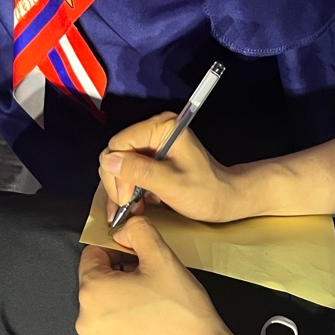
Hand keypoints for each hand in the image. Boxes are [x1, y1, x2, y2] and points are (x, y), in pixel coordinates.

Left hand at [76, 218, 242, 334]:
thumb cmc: (182, 312)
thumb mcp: (163, 257)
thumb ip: (138, 230)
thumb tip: (124, 227)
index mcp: (92, 291)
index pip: (93, 256)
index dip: (118, 252)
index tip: (139, 261)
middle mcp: (84, 321)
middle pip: (96, 285)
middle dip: (119, 280)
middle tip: (150, 286)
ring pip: (102, 312)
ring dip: (119, 306)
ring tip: (150, 310)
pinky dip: (122, 332)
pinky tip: (146, 331)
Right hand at [99, 113, 245, 222]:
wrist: (224, 199)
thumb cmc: (207, 192)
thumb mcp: (172, 185)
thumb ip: (140, 171)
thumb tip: (110, 161)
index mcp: (163, 127)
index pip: (120, 143)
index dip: (118, 172)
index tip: (128, 197)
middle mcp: (156, 130)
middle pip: (116, 153)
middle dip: (119, 182)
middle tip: (129, 205)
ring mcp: (153, 143)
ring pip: (119, 164)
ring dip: (122, 188)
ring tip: (133, 207)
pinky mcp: (152, 156)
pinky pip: (128, 170)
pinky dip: (128, 188)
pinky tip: (137, 202)